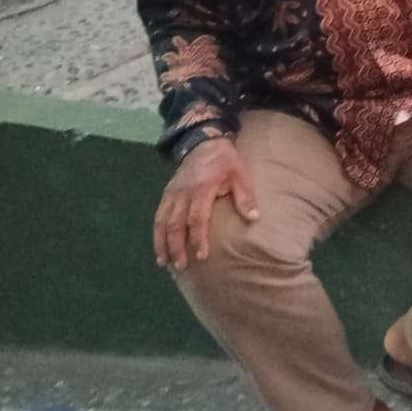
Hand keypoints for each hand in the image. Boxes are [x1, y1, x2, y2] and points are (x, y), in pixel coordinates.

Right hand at [154, 137, 258, 270]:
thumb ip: (246, 197)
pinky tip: (159, 249)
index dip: (198, 238)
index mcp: (201, 188)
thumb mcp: (241, 174)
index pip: (197, 218)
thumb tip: (254, 218)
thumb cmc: (226, 161)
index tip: (201, 256)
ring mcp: (171, 194)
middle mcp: (182, 193)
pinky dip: (157, 234)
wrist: (204, 143)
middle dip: (176, 247)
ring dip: (162, 243)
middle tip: (181, 267)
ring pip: (162, 222)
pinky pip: (158, 216)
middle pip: (175, 224)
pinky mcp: (166, 194)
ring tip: (164, 263)